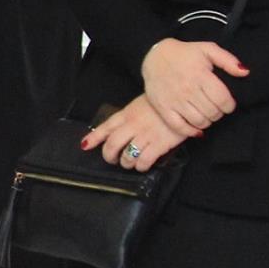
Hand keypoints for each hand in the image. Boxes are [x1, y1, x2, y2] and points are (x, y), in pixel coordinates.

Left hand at [81, 94, 195, 171]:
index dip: (93, 138)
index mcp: (126, 114)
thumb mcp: (139, 105)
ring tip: (129, 163)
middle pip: (112, 146)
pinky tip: (143, 165)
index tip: (85, 146)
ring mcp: (145, 135)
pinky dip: (140, 166)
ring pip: (126, 156)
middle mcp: (132, 125)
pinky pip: (143, 161)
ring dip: (126, 163)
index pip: (105, 127)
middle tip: (113, 160)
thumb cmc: (161, 104)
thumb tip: (117, 130)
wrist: (183, 101)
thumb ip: (128, 117)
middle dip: (109, 157)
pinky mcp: (159, 144)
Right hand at [141, 38, 246, 133]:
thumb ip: (228, 60)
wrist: (155, 56)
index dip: (230, 105)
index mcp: (200, 75)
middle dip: (219, 113)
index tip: (228, 103)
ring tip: (207, 114)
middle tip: (216, 108)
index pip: (223, 100)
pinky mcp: (163, 108)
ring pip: (199, 121)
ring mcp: (174, 100)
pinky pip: (180, 127)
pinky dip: (191, 131)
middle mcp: (187, 89)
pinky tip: (197, 128)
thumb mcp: (208, 49)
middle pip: (213, 112)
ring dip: (208, 121)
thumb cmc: (185, 54)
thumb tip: (245, 72)